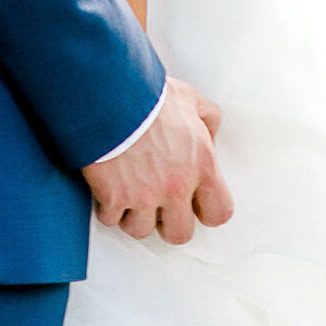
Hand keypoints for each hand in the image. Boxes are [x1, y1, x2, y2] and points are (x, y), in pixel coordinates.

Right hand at [82, 77, 232, 245]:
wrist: (109, 92)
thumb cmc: (149, 94)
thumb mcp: (191, 99)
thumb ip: (208, 120)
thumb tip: (210, 137)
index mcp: (201, 165)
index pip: (218, 213)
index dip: (205, 211)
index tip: (192, 203)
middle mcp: (176, 187)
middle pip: (180, 234)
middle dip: (167, 221)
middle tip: (156, 202)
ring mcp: (143, 195)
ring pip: (141, 231)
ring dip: (133, 215)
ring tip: (128, 193)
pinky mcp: (113, 197)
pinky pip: (110, 219)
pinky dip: (106, 207)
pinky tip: (107, 187)